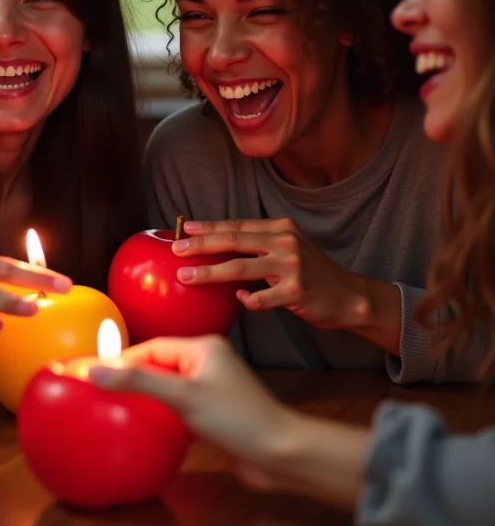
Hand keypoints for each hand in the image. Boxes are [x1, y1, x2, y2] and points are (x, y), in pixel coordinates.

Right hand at [88, 335, 295, 488]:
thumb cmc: (236, 418)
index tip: (92, 371)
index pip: (152, 347)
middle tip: (99, 388)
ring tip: (114, 405)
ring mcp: (211, 387)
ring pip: (167, 386)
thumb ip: (138, 382)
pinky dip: (160, 412)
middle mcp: (206, 362)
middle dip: (129, 375)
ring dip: (144, 395)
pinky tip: (143, 425)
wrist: (279, 453)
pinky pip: (177, 406)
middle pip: (157, 364)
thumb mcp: (184, 397)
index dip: (121, 359)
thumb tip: (94, 369)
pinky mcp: (213, 411)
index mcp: (202, 347)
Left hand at [172, 218, 389, 330]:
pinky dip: (245, 299)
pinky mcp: (296, 292)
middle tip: (176, 250)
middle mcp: (285, 242)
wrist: (350, 296)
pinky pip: (260, 298)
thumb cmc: (311, 273)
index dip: (209, 227)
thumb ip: (259, 245)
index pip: (237, 225)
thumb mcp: (288, 249)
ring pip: (239, 268)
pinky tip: (237, 299)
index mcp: (281, 228)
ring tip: (186, 276)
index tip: (184, 229)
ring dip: (209, 272)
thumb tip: (218, 247)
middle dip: (201, 245)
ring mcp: (292, 266)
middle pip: (233, 241)